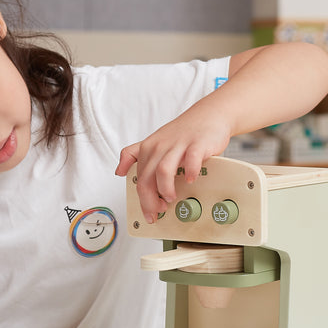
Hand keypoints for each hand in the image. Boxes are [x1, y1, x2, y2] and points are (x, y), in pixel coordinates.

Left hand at [115, 110, 231, 222]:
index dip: (142, 199)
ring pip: (163, 170)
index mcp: (149, 148)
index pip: (139, 178)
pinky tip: (191, 180)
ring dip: (165, 188)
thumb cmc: (183, 133)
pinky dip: (190, 172)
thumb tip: (119, 171)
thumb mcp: (154, 142)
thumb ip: (134, 155)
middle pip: (147, 177)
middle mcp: (161, 146)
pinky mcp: (197, 143)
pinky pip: (191, 159)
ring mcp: (179, 144)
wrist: (209, 114)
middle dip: (150, 199)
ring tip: (170, 197)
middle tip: (159, 210)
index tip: (148, 212)